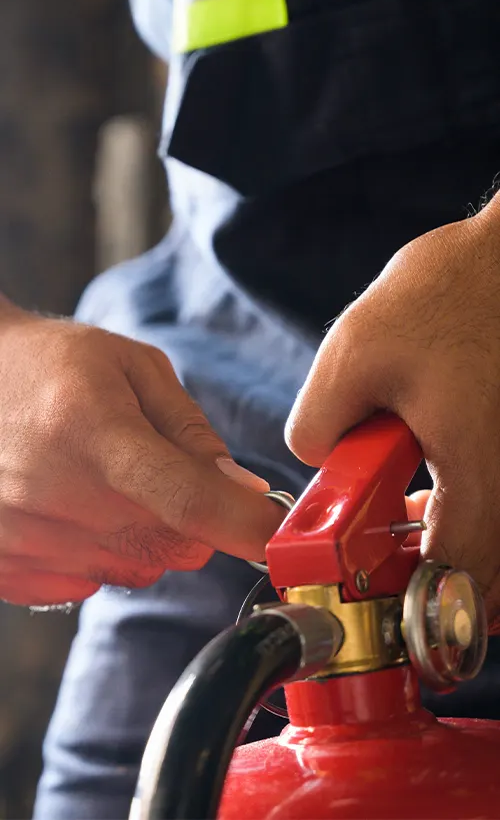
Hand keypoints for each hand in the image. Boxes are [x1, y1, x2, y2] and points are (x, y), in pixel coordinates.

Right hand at [0, 299, 282, 605]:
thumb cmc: (53, 364)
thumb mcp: (132, 368)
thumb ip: (191, 431)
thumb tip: (244, 492)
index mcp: (94, 432)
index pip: (189, 501)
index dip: (245, 525)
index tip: (275, 533)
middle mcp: (53, 493)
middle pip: (172, 546)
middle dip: (190, 518)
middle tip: (159, 471)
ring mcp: (21, 537)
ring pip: (134, 569)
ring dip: (139, 536)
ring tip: (99, 480)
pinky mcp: (2, 566)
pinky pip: (86, 585)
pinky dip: (94, 555)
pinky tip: (68, 507)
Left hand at [286, 194, 499, 618]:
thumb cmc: (446, 294)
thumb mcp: (354, 352)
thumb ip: (320, 425)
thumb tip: (318, 462)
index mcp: (476, 468)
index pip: (455, 580)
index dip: (417, 612)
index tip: (386, 614)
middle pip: (485, 579)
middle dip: (432, 585)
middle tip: (386, 566)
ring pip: (493, 550)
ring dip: (450, 554)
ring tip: (402, 521)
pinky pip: (493, 513)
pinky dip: (461, 519)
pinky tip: (431, 491)